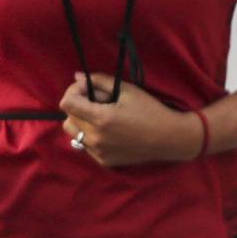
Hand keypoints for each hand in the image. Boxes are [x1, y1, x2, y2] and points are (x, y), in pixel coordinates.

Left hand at [58, 73, 201, 167]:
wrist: (170, 138)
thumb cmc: (151, 111)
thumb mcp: (128, 91)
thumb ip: (101, 81)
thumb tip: (77, 76)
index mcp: (101, 119)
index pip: (67, 103)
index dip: (74, 92)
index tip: (88, 89)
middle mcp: (95, 138)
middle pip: (68, 117)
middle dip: (79, 106)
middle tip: (100, 102)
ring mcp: (98, 152)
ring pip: (73, 133)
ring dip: (81, 122)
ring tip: (101, 117)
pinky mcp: (103, 160)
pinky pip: (85, 145)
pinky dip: (91, 135)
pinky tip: (110, 131)